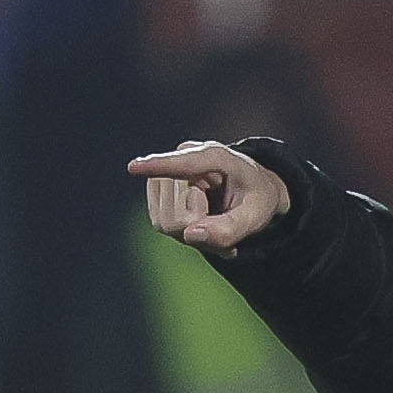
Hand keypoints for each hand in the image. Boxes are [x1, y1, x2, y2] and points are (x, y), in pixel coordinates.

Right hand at [131, 140, 290, 254]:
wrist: (253, 191)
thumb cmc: (258, 199)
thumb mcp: (256, 216)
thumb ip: (229, 229)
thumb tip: (189, 235)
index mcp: (214, 157)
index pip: (183, 165)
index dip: (158, 167)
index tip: (134, 167)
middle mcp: (184, 158)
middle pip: (173, 214)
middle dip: (199, 230)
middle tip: (228, 229)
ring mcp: (168, 173)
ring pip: (164, 221)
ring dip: (193, 234)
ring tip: (217, 226)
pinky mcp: (159, 189)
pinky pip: (161, 223)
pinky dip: (186, 233)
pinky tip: (205, 225)